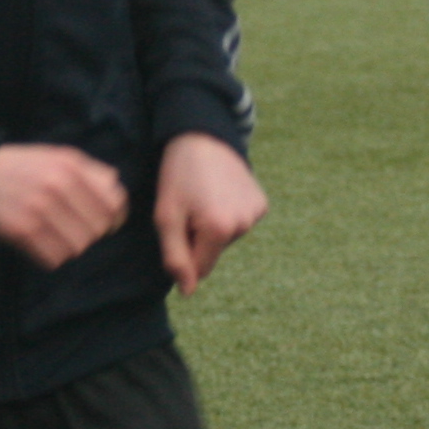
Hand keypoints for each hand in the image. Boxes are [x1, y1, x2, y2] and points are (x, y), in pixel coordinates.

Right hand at [0, 144, 127, 269]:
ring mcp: (40, 209)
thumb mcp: (57, 156)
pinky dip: (51, 256)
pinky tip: (41, 243)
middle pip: (99, 228)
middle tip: (75, 229)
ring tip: (56, 235)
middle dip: (91, 233)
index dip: (114, 216)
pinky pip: (55, 258)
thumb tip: (116, 191)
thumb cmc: (22, 168)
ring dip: (70, 246)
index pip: (114, 201)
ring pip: (79, 246)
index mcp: (71, 165)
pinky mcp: (23, 231)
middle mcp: (58, 185)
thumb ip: (89, 171)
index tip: (105, 222)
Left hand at [153, 132, 265, 294]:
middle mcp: (243, 225)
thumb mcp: (166, 217)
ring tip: (204, 196)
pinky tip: (220, 192)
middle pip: (214, 253)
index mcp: (219, 230)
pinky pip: (240, 222)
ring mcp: (256, 214)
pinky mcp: (262, 204)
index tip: (179, 224)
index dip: (183, 251)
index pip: (199, 269)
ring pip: (227, 238)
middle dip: (198, 238)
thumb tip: (187, 291)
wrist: (202, 136)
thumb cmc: (178, 176)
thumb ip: (175, 257)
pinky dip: (228, 213)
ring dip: (213, 225)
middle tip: (189, 206)